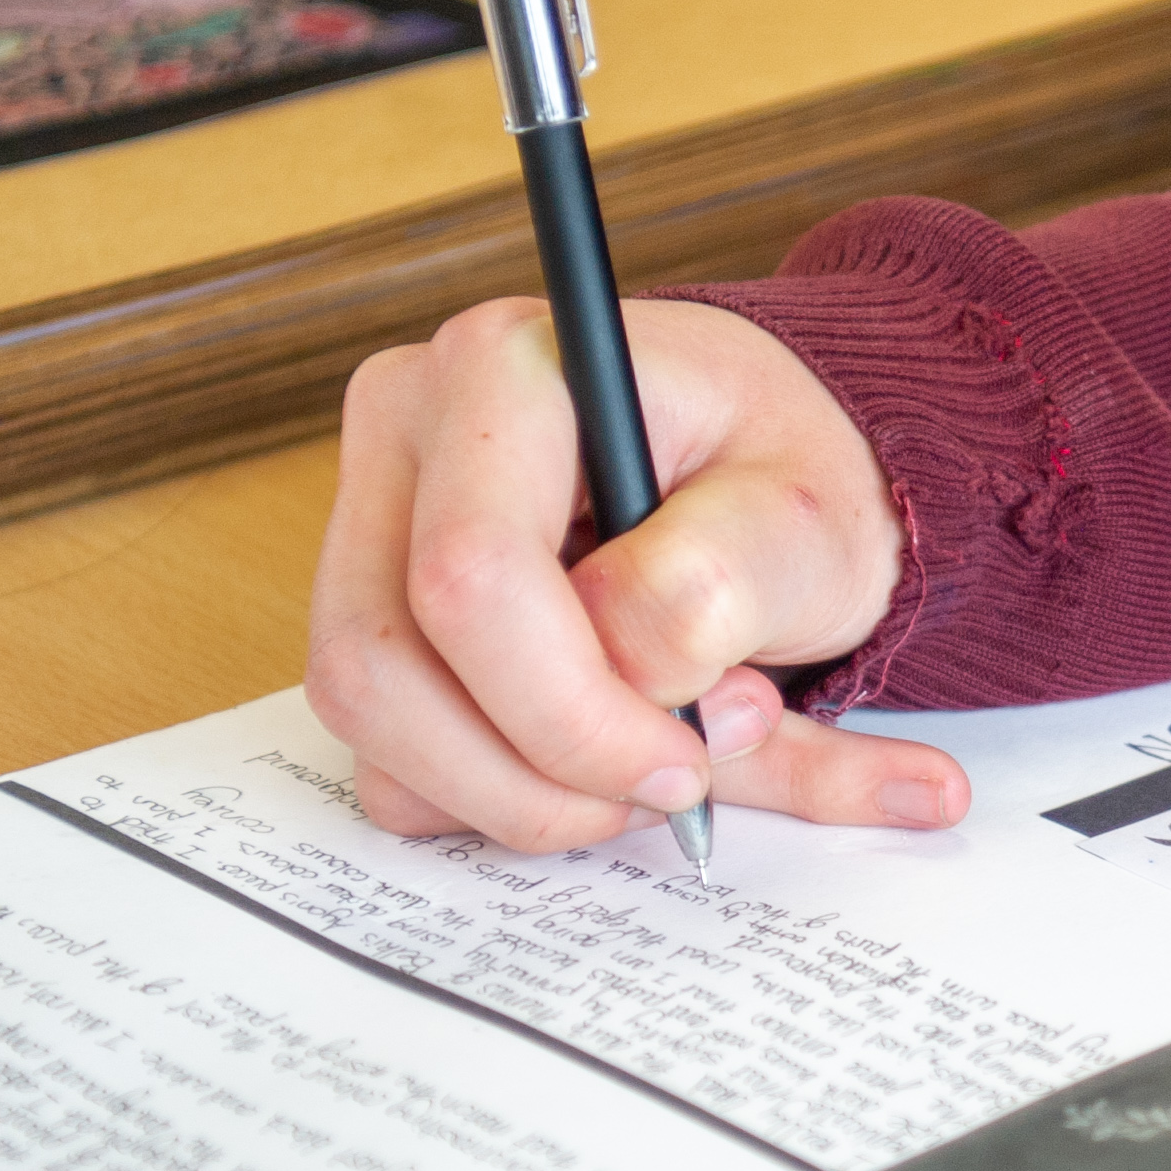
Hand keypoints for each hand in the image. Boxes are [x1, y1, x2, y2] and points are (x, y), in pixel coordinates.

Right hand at [307, 296, 969, 851]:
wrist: (761, 483)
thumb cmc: (782, 482)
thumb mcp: (807, 522)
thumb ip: (715, 587)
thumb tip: (626, 672)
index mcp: (505, 370)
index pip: (470, 574)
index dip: (569, 712)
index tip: (682, 765)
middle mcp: (406, 432)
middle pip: (383, 666)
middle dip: (536, 775)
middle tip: (672, 782)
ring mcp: (365, 525)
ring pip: (374, 727)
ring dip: (522, 798)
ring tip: (652, 767)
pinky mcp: (364, 614)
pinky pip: (387, 760)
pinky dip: (501, 800)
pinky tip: (597, 767)